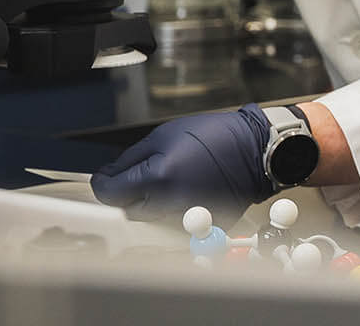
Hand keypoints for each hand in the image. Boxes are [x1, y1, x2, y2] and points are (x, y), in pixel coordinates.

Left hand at [91, 104, 271, 220]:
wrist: (257, 148)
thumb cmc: (217, 136)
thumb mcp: (165, 134)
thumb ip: (132, 158)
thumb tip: (110, 174)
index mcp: (158, 177)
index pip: (111, 193)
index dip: (103, 183)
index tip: (103, 178)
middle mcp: (170, 203)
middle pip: (128, 209)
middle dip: (127, 193)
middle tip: (140, 175)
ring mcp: (188, 218)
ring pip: (151, 219)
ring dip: (151, 202)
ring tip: (170, 179)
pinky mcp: (204, 226)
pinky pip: (176, 223)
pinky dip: (175, 210)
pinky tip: (187, 189)